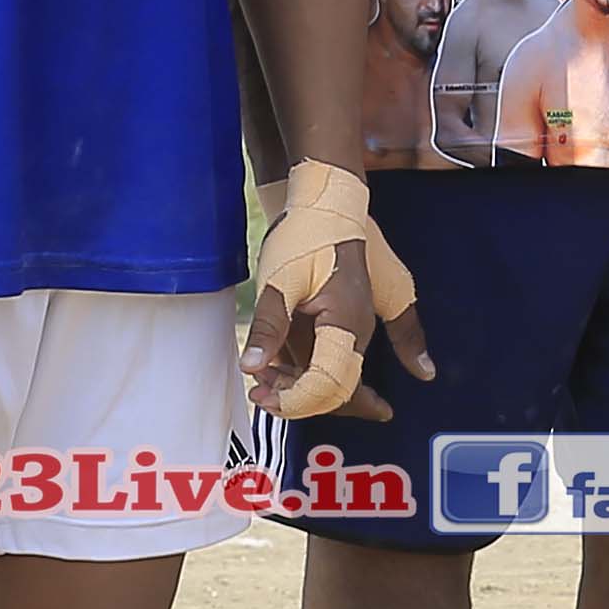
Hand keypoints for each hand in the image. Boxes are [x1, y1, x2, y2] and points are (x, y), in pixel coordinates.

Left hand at [251, 164, 414, 419]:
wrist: (323, 206)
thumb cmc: (305, 238)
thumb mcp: (280, 282)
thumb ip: (268, 327)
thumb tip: (252, 368)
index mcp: (348, 324)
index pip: (331, 383)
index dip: (298, 399)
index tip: (265, 397)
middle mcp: (356, 333)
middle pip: (340, 391)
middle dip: (301, 402)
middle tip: (261, 398)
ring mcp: (349, 329)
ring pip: (333, 380)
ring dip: (298, 389)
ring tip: (261, 385)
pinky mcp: (336, 324)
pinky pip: (325, 363)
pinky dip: (299, 373)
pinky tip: (273, 369)